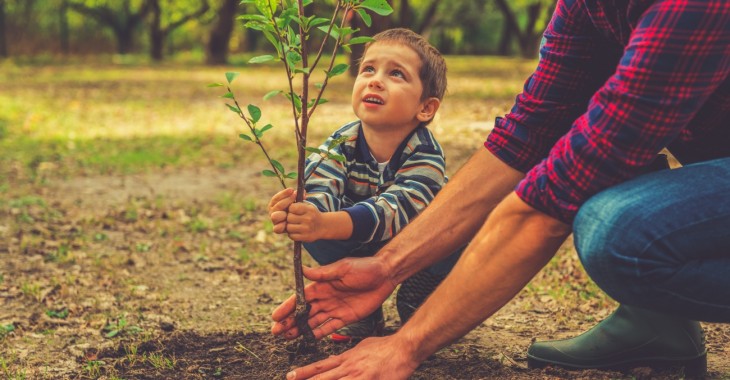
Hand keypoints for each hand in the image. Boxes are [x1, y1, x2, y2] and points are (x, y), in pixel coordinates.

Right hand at [268, 188, 295, 233]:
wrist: (299, 223)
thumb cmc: (296, 210)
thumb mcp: (297, 202)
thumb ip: (299, 197)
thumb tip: (303, 192)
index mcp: (275, 205)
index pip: (276, 198)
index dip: (283, 193)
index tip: (292, 190)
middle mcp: (273, 212)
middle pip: (277, 206)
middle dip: (286, 201)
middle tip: (294, 197)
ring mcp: (275, 221)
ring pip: (274, 217)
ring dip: (282, 214)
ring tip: (289, 212)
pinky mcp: (278, 229)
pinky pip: (277, 229)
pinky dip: (281, 226)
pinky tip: (286, 223)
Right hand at [271, 256, 395, 339]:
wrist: (385, 275)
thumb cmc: (365, 267)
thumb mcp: (343, 268)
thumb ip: (323, 273)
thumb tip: (303, 270)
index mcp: (322, 285)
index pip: (301, 297)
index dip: (288, 307)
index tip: (276, 316)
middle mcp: (326, 297)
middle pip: (304, 312)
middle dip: (290, 321)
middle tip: (277, 331)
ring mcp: (335, 308)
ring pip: (314, 321)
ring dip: (300, 328)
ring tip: (287, 337)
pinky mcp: (346, 317)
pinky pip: (330, 327)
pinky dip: (318, 333)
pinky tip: (307, 339)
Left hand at [285, 201, 329, 241]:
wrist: (323, 226)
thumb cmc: (311, 214)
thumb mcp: (308, 205)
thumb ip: (299, 200)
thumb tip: (293, 192)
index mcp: (309, 209)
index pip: (292, 207)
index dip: (290, 209)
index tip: (293, 210)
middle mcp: (309, 219)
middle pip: (289, 218)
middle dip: (289, 218)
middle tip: (293, 218)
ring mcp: (307, 229)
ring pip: (289, 227)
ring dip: (289, 226)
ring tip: (294, 225)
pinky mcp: (305, 237)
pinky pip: (291, 236)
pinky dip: (292, 234)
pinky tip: (296, 231)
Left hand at [285, 335, 418, 379]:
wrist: (403, 347)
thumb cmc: (386, 348)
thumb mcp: (363, 346)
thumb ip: (351, 355)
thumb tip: (342, 358)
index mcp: (346, 358)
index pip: (320, 366)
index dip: (304, 372)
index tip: (290, 375)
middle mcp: (348, 367)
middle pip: (321, 378)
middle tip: (289, 379)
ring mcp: (356, 375)